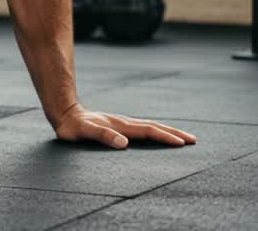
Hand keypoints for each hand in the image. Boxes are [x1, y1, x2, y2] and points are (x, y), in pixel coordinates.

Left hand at [54, 104, 197, 148]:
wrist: (64, 113)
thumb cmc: (72, 127)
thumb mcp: (84, 132)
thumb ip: (102, 136)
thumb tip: (124, 144)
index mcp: (120, 126)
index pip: (148, 131)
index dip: (164, 137)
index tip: (182, 143)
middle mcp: (124, 123)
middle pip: (154, 127)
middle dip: (174, 133)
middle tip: (193, 140)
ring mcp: (122, 123)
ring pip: (149, 126)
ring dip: (167, 131)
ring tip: (183, 137)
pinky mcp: (118, 126)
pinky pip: (142, 128)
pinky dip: (155, 131)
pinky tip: (159, 135)